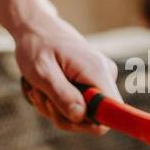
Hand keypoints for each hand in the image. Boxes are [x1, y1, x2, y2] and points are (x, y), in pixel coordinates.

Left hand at [15, 15, 119, 134]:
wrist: (35, 27)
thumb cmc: (36, 46)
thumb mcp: (41, 71)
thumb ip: (61, 94)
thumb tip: (80, 117)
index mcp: (97, 71)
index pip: (114, 111)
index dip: (92, 122)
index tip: (67, 114)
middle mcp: (104, 75)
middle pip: (95, 119)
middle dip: (64, 115)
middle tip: (42, 97)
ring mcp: (99, 79)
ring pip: (83, 115)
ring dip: (56, 109)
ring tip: (39, 90)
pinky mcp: (91, 83)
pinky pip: (79, 106)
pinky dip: (58, 104)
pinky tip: (45, 89)